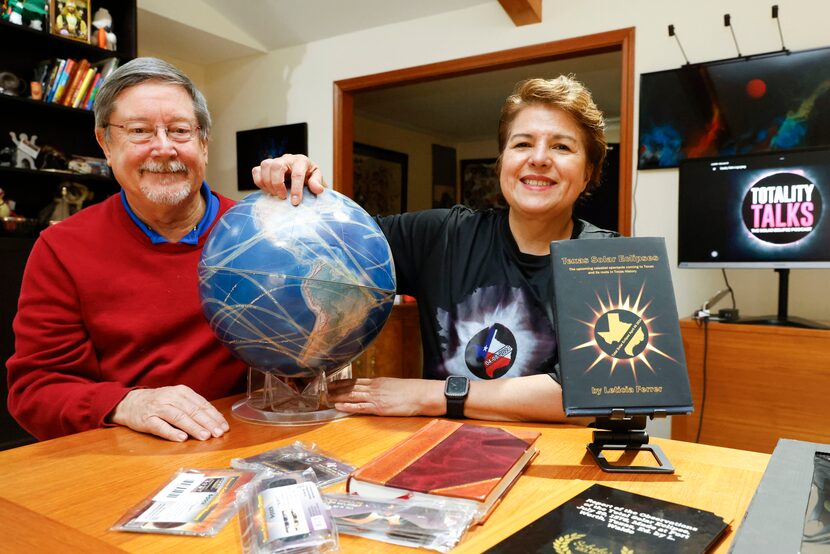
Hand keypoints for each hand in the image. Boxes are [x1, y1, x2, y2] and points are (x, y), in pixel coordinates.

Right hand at [110, 385, 229, 441]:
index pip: (201, 404)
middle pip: (192, 410)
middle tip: (218, 433)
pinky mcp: (146, 419)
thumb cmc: (160, 403)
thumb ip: (193, 407)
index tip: (224, 426)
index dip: (214, 416)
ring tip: (205, 436)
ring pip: (179, 417)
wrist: (130, 402)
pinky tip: (181, 438)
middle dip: (207, 423)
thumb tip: (214, 421)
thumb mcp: (177, 399)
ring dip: (193, 427)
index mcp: (181, 392)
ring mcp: (158, 408)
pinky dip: (171, 432)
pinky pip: (160, 426)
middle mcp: (170, 398)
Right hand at [252, 154, 326, 204]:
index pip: (297, 174)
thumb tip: (318, 189)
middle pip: (276, 166)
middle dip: (278, 184)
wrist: (301, 172)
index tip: (295, 202)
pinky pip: (256, 171)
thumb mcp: (316, 178)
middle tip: (282, 197)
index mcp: (301, 161)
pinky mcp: (265, 167)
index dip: (296, 189)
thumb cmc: (309, 176)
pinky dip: (259, 182)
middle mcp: (287, 159)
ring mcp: (275, 161)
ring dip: (268, 183)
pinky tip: (268, 190)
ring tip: (275, 194)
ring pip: (265, 166)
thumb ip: (317, 182)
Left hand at [327, 378, 444, 416]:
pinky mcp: (378, 407)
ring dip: (337, 396)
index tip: (331, 381)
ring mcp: (375, 397)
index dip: (342, 381)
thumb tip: (378, 390)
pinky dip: (347, 406)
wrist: (422, 394)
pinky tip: (337, 406)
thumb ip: (384, 387)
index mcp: (378, 381)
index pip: (356, 380)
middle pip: (350, 386)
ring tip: (325, 397)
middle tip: (322, 388)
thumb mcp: (395, 385)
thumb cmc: (412, 391)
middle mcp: (374, 387)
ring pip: (351, 395)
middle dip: (335, 388)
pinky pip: (359, 407)